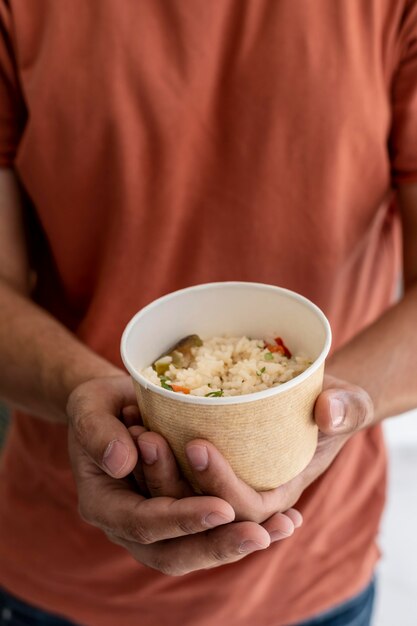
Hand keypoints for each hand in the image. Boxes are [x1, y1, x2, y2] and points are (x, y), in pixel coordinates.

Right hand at [67, 375, 301, 575]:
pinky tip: (286, 520)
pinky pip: (212, 529)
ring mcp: (158, 522)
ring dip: (239, 541)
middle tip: (261, 534)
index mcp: (103, 503)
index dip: (181, 520)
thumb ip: (97, 432)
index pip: (142, 523)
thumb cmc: (100, 403)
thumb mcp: (88, 406)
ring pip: (198, 548)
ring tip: (283, 528)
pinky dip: (246, 525)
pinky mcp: (182, 510)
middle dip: (218, 545)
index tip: (221, 509)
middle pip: (174, 553)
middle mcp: (131, 523)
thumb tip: (122, 462)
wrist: (113, 406)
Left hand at [139, 375, 372, 523]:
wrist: (311, 397)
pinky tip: (134, 417)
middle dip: (171, 481)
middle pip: (200, 509)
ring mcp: (220, 479)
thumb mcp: (347, 400)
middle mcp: (244, 495)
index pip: (246, 508)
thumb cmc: (332, 402)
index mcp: (279, 493)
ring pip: (176, 493)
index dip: (221, 484)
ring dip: (152, 468)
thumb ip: (347, 407)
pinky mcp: (201, 462)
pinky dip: (151, 451)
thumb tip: (329, 411)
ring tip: (135, 428)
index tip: (198, 445)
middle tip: (147, 439)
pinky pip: (170, 468)